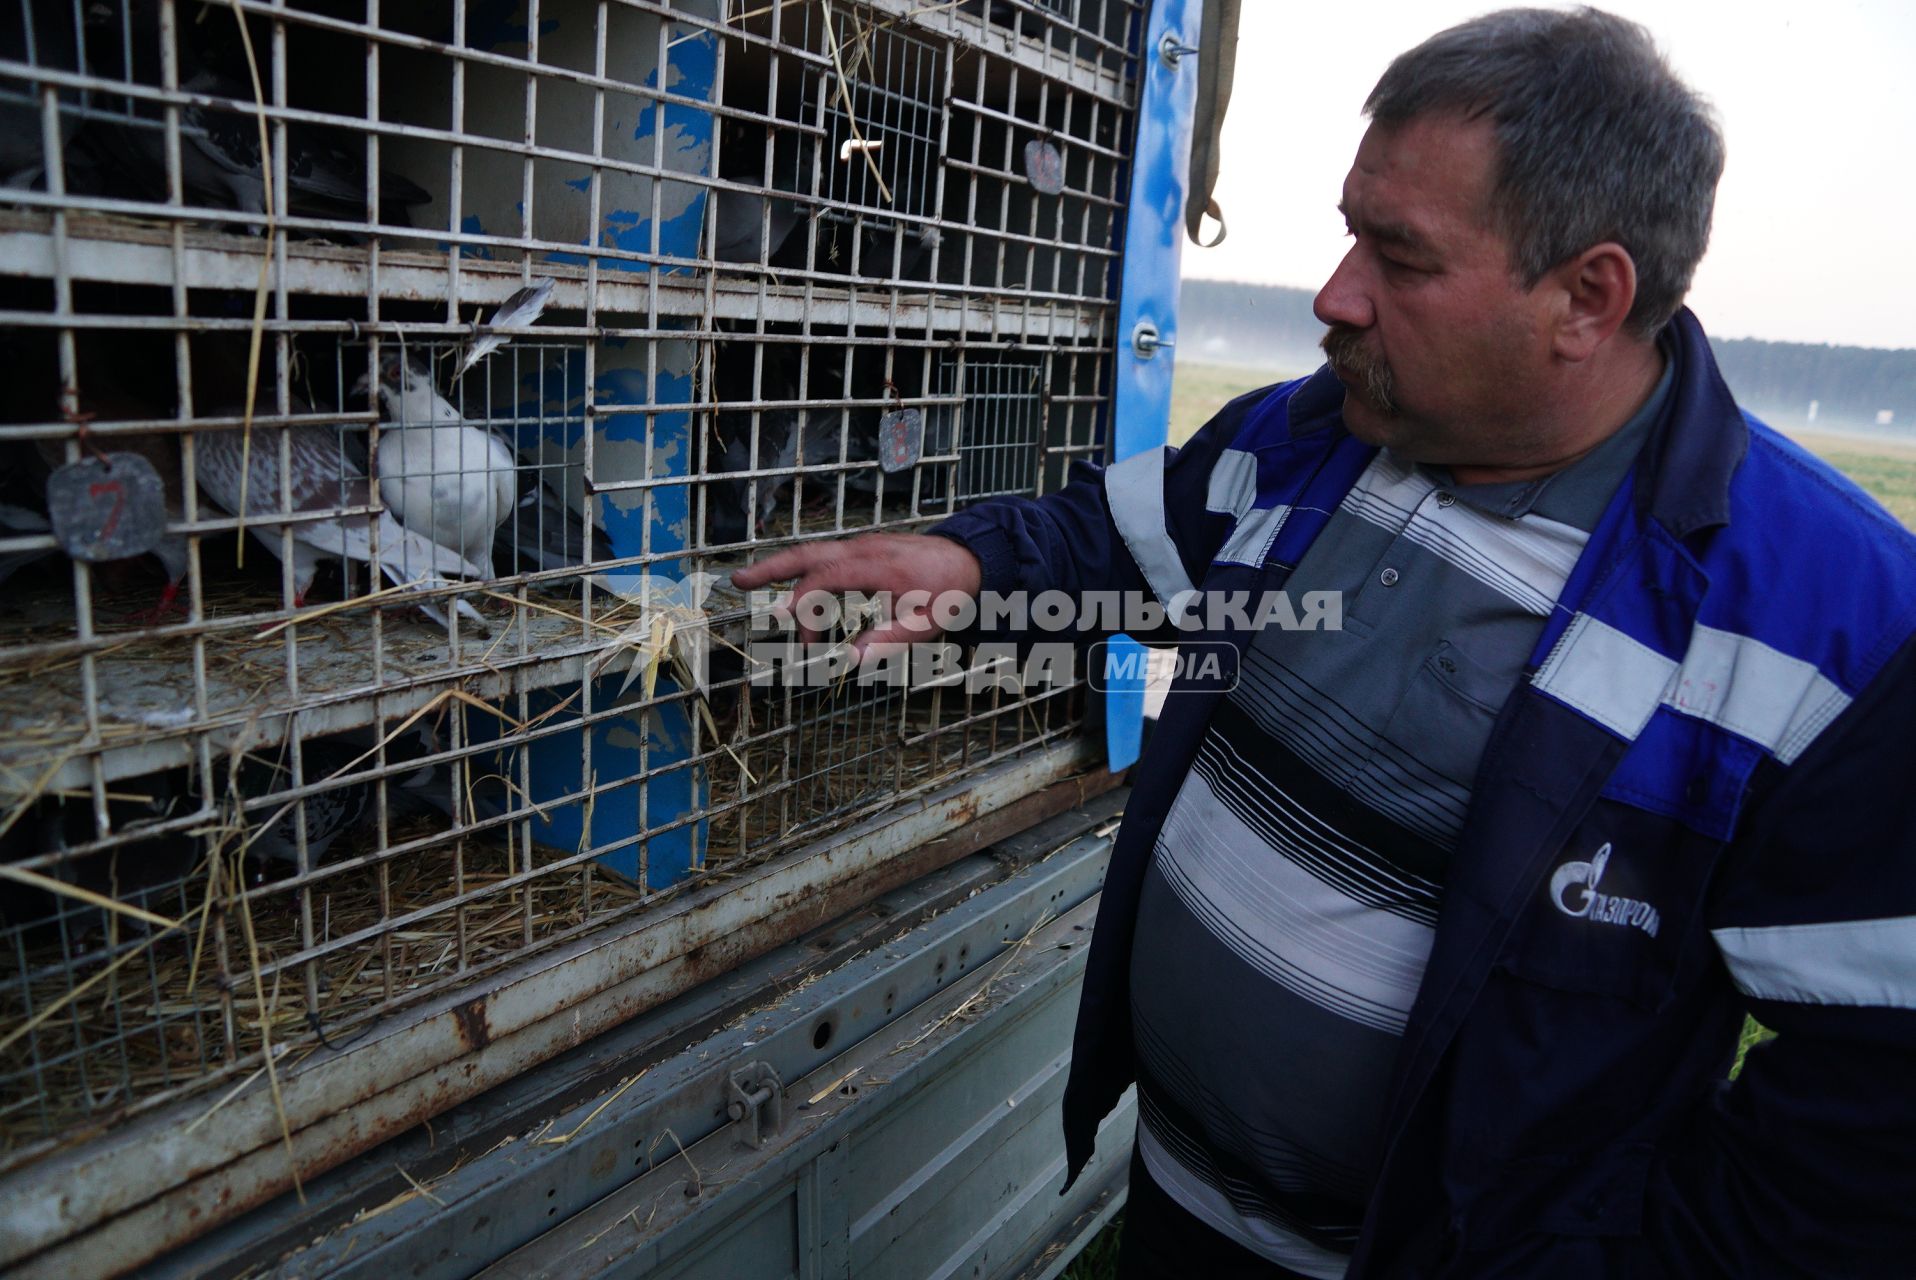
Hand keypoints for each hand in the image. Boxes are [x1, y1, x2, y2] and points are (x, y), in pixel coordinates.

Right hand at [730, 532, 982, 649]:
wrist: (970, 558)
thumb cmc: (949, 593)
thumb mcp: (927, 623)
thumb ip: (890, 641)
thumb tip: (852, 661)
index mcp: (875, 566)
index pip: (823, 581)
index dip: (802, 606)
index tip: (794, 635)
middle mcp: (862, 550)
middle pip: (806, 554)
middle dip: (769, 567)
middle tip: (737, 579)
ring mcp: (861, 546)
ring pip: (812, 552)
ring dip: (780, 567)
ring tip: (748, 580)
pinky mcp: (863, 550)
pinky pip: (825, 557)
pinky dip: (801, 569)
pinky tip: (792, 588)